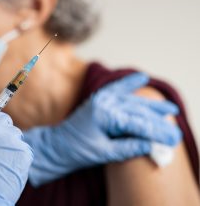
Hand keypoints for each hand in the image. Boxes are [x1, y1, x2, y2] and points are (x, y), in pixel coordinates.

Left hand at [24, 73, 181, 186]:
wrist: (56, 145)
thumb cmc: (76, 150)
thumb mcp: (103, 153)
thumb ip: (128, 147)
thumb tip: (152, 146)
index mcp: (105, 115)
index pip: (138, 123)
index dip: (157, 131)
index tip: (173, 138)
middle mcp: (104, 102)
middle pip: (138, 110)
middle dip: (158, 120)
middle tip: (175, 129)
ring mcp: (101, 98)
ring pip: (131, 100)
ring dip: (150, 105)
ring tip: (169, 108)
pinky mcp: (99, 99)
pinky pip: (117, 89)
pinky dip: (129, 84)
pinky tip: (141, 77)